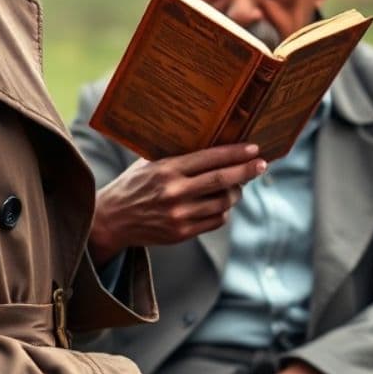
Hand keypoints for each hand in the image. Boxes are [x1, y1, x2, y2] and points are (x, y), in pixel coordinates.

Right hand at [88, 144, 266, 263]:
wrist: (111, 219)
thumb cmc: (133, 184)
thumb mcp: (149, 163)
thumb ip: (176, 155)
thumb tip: (210, 140)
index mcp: (167, 169)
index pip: (210, 159)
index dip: (235, 153)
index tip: (254, 149)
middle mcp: (174, 192)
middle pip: (222, 181)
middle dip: (246, 171)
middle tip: (261, 164)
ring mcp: (179, 215)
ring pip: (222, 203)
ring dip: (236, 193)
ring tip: (238, 184)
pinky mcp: (181, 233)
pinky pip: (214, 221)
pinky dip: (223, 211)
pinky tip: (221, 203)